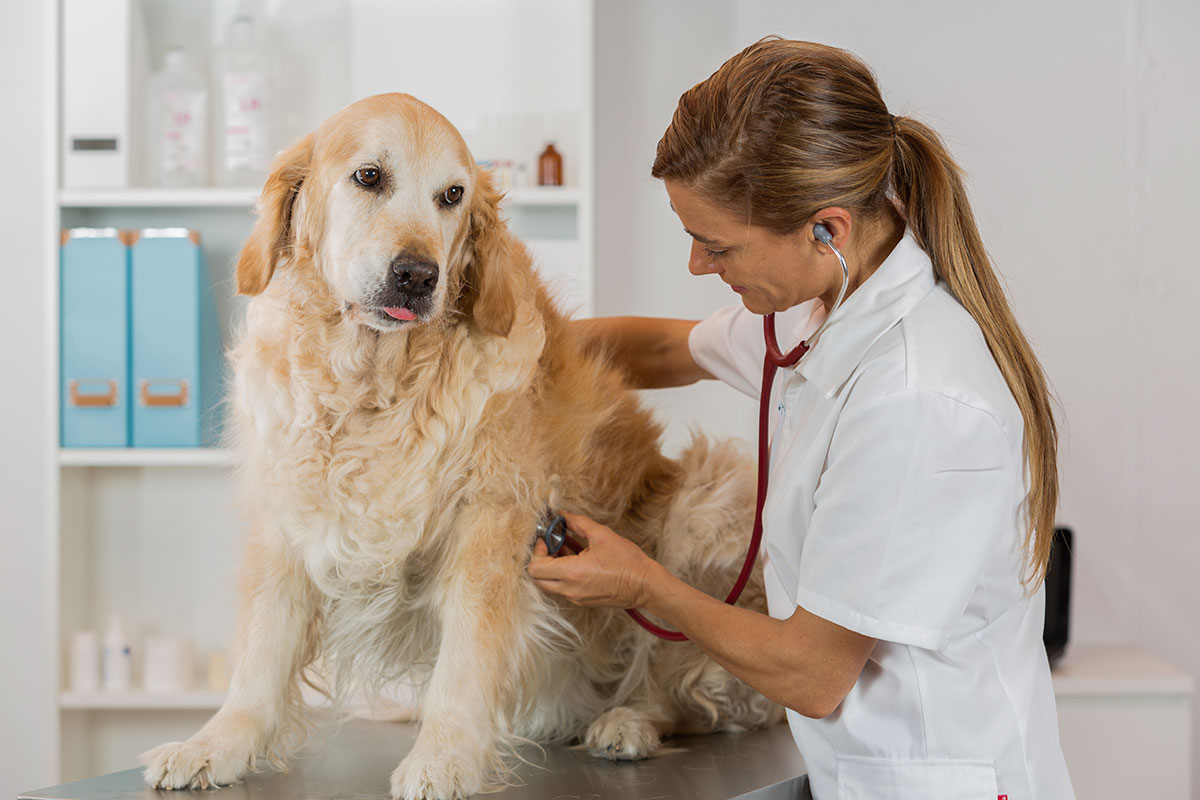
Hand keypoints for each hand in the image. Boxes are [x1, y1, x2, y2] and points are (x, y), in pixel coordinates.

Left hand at [527, 511, 659, 608]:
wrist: (645, 585)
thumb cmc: (627, 562)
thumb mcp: (602, 535)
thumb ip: (578, 523)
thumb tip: (563, 515)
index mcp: (572, 573)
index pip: (535, 567)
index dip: (536, 550)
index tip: (547, 538)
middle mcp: (570, 589)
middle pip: (537, 579)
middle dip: (540, 559)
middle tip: (552, 544)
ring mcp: (575, 597)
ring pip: (548, 585)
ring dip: (550, 567)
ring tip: (566, 549)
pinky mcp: (583, 600)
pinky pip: (562, 588)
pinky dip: (562, 574)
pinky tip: (576, 559)